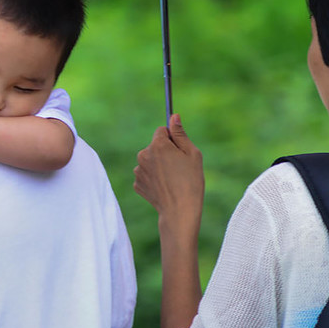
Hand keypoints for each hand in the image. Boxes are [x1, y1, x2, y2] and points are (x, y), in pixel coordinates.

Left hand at [134, 114, 204, 233]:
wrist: (179, 211)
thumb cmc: (191, 181)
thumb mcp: (192, 154)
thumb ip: (180, 133)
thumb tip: (174, 116)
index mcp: (157, 144)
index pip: (161, 130)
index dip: (172, 139)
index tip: (179, 150)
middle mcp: (143, 154)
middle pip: (154, 146)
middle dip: (165, 152)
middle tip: (179, 167)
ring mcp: (138, 170)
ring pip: (150, 161)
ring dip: (158, 166)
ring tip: (172, 179)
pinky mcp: (137, 184)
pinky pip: (146, 174)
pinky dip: (154, 178)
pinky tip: (164, 187)